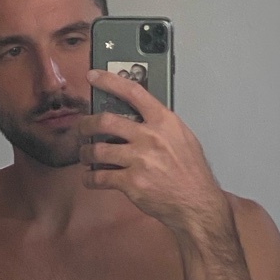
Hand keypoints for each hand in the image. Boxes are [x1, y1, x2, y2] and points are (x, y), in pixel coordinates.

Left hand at [79, 69, 228, 237]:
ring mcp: (139, 160)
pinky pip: (99, 177)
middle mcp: (150, 137)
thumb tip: (139, 116)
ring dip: (86, 153)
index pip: (133, 92)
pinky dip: (90, 179)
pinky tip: (91, 178)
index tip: (94, 76)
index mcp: (164, 122)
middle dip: (86, 124)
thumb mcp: (184, 138)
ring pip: (97, 150)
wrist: (197, 203)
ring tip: (86, 155)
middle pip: (105, 120)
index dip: (109, 81)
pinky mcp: (131, 183)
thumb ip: (161, 125)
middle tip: (82, 127)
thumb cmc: (192, 173)